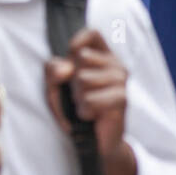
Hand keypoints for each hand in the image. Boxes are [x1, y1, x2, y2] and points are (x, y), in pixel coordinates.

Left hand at [44, 28, 127, 158]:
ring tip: (86, 106)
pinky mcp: (122, 99)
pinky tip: (92, 115)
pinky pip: (90, 99)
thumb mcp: (55, 87)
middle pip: (82, 56)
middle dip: (72, 79)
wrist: (93, 141)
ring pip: (84, 78)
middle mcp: (116, 65)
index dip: (76, 44)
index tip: (71, 62)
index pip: (92, 33)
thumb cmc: (75, 109)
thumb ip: (53, 71)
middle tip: (80, 95)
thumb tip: (66, 68)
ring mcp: (121, 81)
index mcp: (103, 56)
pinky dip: (84, 110)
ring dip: (78, 97)